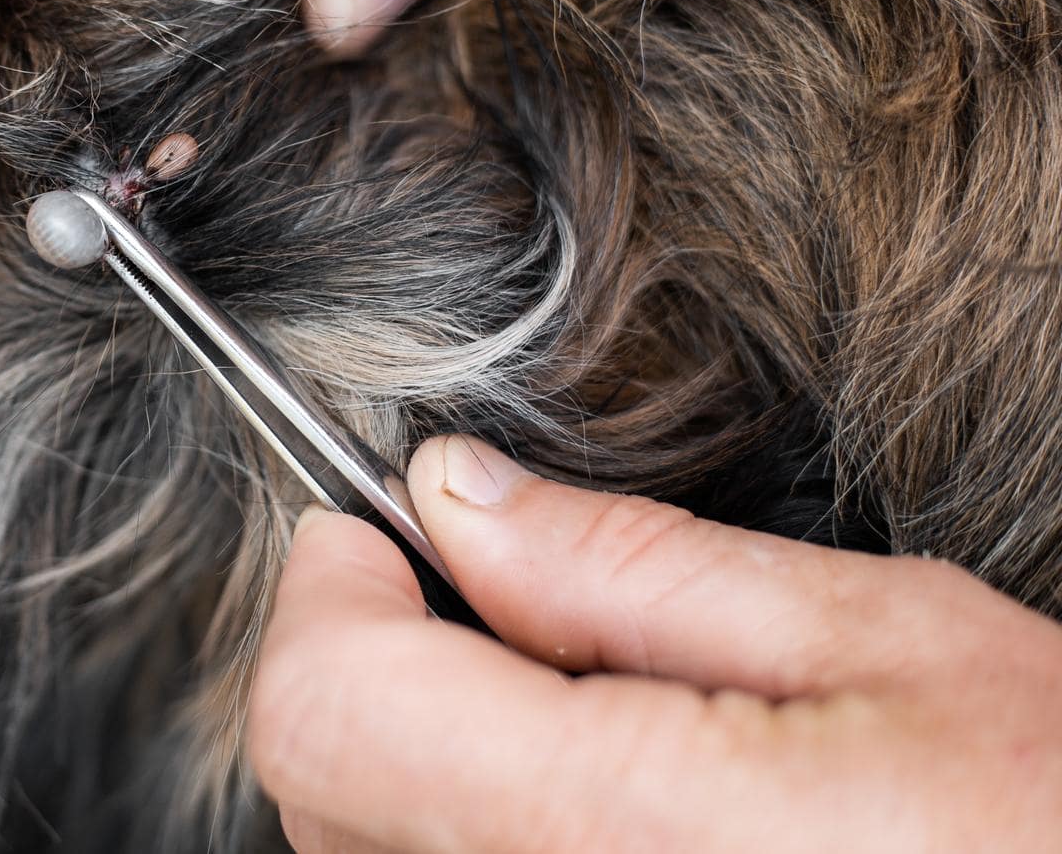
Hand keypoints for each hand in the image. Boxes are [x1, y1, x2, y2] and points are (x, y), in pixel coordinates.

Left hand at [248, 437, 1061, 851]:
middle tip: (494, 601)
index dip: (331, 590)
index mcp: (623, 834)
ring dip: (409, 750)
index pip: (326, 709)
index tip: (382, 526)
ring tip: (574, 709)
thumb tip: (450, 490)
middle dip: (368, 661)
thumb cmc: (1055, 815)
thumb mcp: (882, 640)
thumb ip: (630, 566)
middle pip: (319, 790)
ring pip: (360, 853)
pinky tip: (589, 798)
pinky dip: (457, 829)